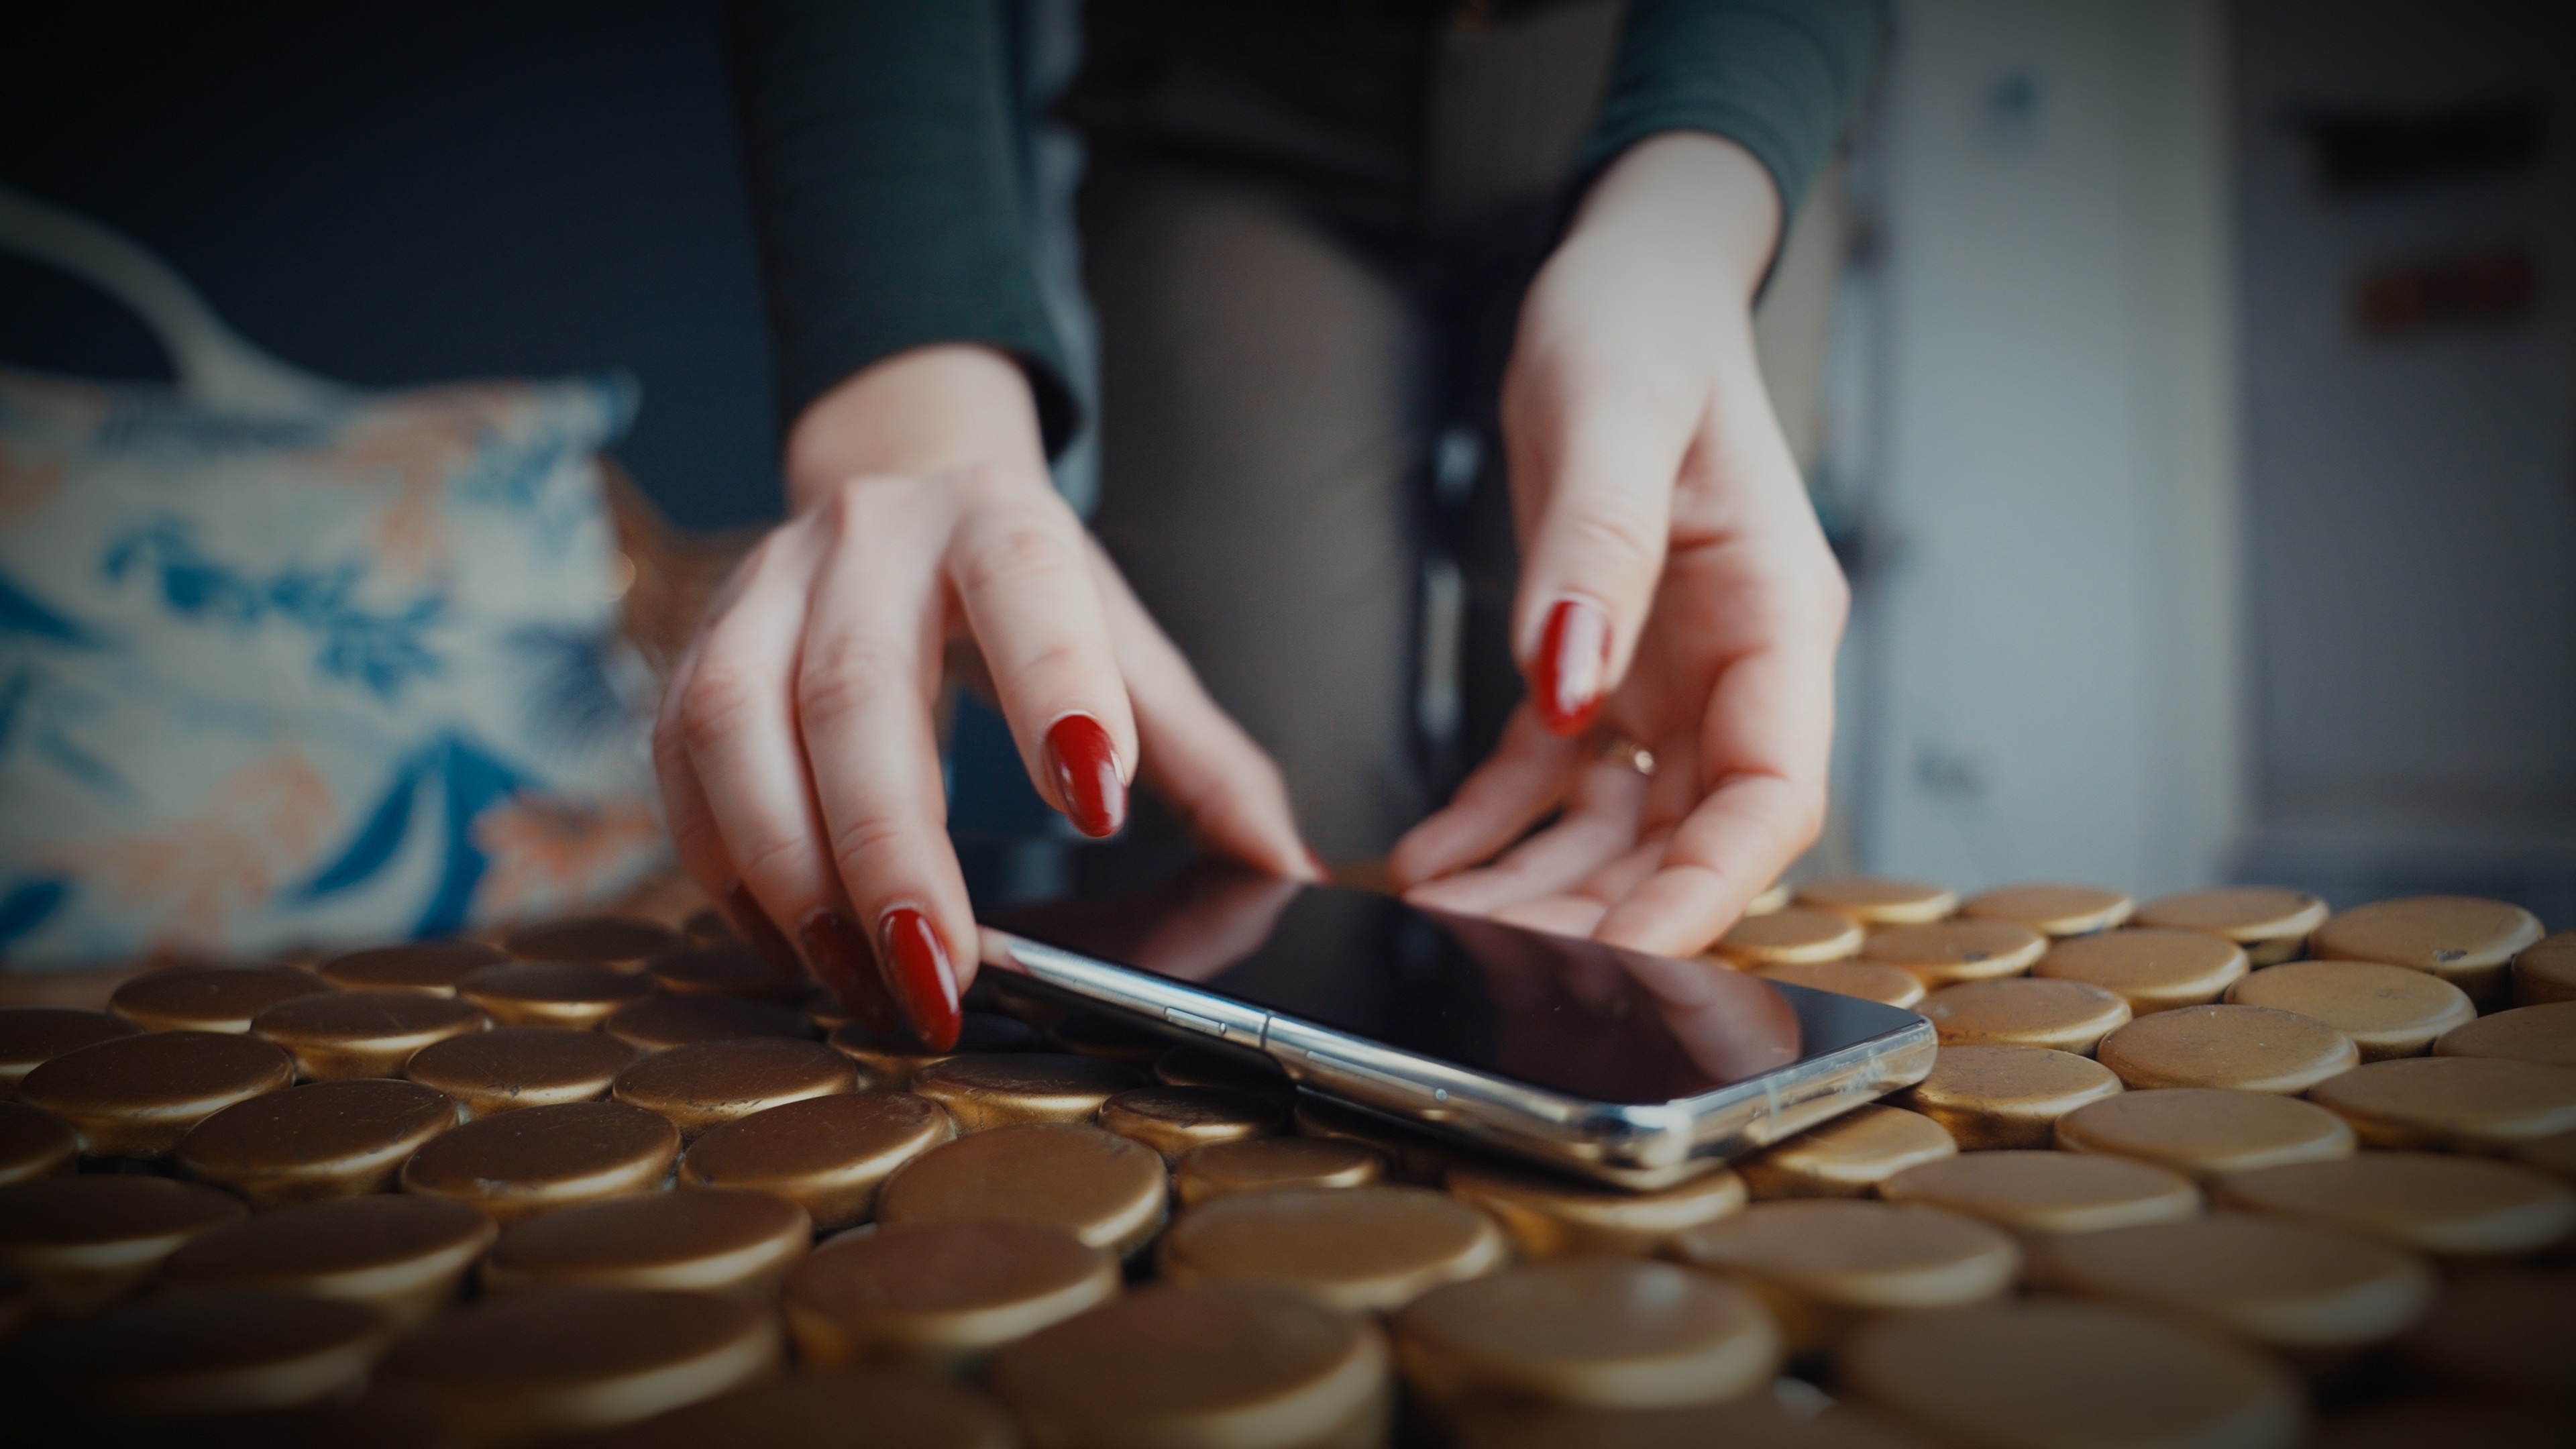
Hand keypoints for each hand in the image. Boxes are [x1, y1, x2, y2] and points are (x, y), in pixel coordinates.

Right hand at [654, 345, 1313, 1046]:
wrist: (899, 486)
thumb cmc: (1025, 594)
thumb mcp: (1127, 644)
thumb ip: (1205, 759)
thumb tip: (1288, 869)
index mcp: (999, 525)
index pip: (1027, 590)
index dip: (1055, 689)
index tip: (1099, 807)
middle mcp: (868, 542)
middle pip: (855, 689)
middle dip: (891, 849)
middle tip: (940, 972)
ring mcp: (764, 588)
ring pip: (737, 728)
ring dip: (790, 873)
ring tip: (857, 979)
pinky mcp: (695, 648)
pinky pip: (680, 765)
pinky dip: (724, 869)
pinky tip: (790, 943)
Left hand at [1391, 134, 1848, 956]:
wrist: (1627, 282)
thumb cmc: (1642, 327)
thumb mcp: (1611, 420)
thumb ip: (1596, 555)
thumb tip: (1572, 686)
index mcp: (1777, 619)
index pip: (1769, 799)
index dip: (1704, 894)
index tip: (1628, 959)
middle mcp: (1736, 668)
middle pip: (1688, 840)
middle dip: (1601, 915)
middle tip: (1496, 967)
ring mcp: (1672, 677)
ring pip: (1619, 829)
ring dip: (1540, 889)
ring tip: (1445, 928)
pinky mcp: (1602, 666)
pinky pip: (1553, 778)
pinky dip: (1495, 827)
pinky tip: (1432, 861)